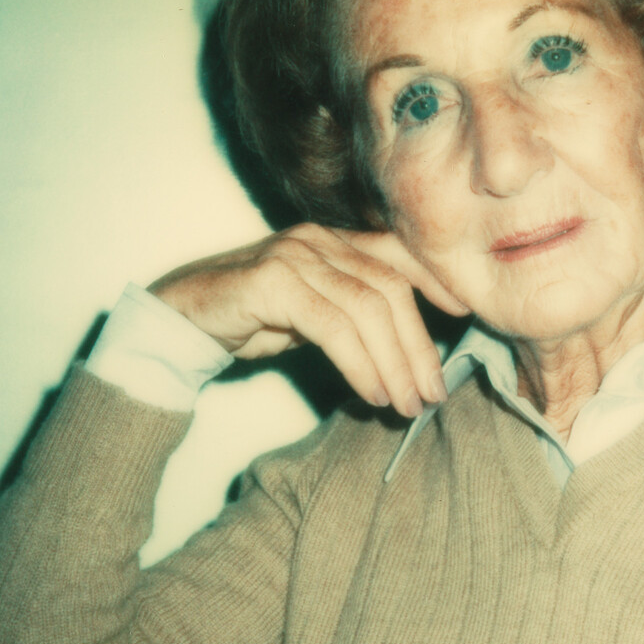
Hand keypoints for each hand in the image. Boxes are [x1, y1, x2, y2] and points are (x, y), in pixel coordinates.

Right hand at [149, 225, 469, 416]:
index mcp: (333, 242)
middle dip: (419, 346)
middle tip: (433, 393)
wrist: (177, 320)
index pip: (399, 253)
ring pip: (368, 307)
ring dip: (395, 362)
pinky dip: (360, 362)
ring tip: (406, 404)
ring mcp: (295, 255)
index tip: (466, 316)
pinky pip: (332, 324)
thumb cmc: (248, 320)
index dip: (436, 281)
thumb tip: (408, 353)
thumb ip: (354, 318)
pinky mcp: (271, 280)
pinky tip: (371, 392)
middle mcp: (319, 239)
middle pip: (391, 287)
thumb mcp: (311, 315)